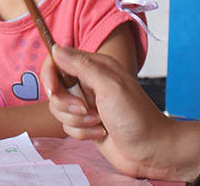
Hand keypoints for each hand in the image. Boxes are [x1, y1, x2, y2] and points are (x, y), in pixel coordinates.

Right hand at [42, 45, 173, 177]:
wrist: (150, 151)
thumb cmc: (136, 117)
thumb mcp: (109, 86)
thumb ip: (82, 66)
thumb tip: (57, 49)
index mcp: (95, 66)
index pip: (58, 60)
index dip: (49, 75)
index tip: (52, 91)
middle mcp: (88, 83)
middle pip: (54, 88)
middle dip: (65, 104)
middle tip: (86, 109)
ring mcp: (86, 104)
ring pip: (59, 110)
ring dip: (76, 120)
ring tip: (98, 122)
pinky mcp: (86, 124)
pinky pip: (67, 126)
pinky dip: (82, 132)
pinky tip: (101, 133)